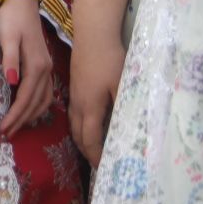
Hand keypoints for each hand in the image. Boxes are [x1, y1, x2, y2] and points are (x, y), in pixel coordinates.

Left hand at [0, 0, 54, 137]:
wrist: (22, 1)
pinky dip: (38, 105)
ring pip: (42, 100)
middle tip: (6, 133)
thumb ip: (10, 59)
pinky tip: (30, 110)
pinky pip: (45, 92)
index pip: (26, 98)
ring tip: (17, 126)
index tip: (4, 128)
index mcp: (36, 66)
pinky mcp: (44, 65)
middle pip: (35, 103)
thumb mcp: (6, 36)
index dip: (15, 115)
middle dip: (21, 120)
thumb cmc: (11, 18)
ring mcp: (47, 68)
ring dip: (30, 115)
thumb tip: (12, 82)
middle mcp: (45, 70)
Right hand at [68, 23, 125, 166]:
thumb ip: (123, 108)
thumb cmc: (109, 60)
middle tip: (97, 163)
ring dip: (80, 139)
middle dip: (86, 151)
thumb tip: (130, 130)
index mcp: (90, 106)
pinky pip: (72, 114)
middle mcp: (78, 104)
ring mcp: (74, 95)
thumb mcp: (122, 85)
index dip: (95, 155)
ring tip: (91, 149)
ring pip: (72, 124)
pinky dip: (78, 126)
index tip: (102, 168)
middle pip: (77, 134)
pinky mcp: (74, 87)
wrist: (92, 35)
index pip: (90, 138)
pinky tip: (86, 124)